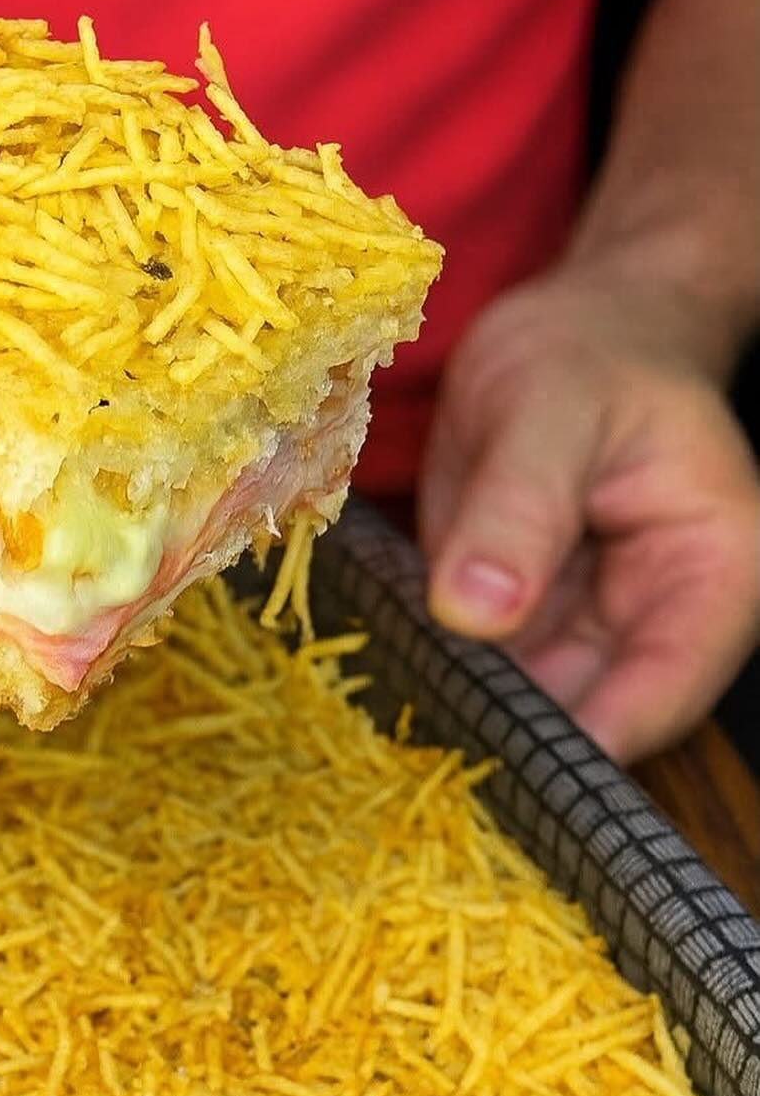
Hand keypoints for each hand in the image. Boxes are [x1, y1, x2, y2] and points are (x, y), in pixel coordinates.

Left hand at [418, 266, 759, 762]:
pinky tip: (384, 679)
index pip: (654, 700)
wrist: (568, 335)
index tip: (481, 760)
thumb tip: (477, 611)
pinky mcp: (521, 630)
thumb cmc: (589, 352)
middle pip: (585, 723)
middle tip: (409, 750)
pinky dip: (434, 677)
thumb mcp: (549, 407)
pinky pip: (479, 675)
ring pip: (522, 711)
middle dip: (501, 738)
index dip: (572, 746)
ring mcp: (586, 635)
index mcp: (712, 576)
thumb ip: (518, 506)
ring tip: (386, 714)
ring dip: (458, 715)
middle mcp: (659, 624)